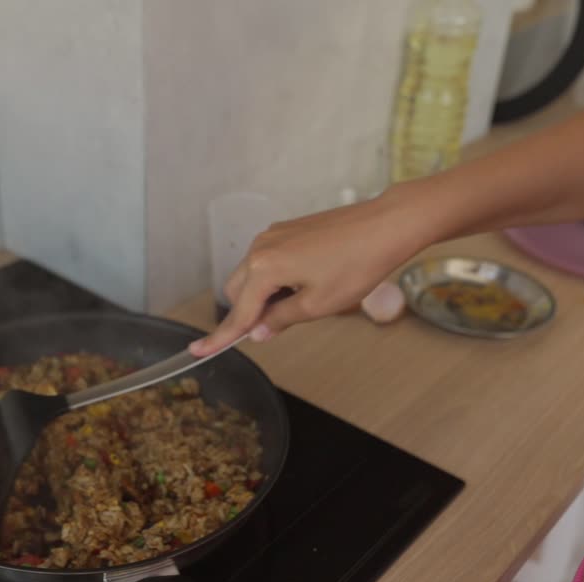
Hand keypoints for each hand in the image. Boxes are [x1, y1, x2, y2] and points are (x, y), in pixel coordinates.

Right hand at [189, 188, 430, 355]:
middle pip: (237, 291)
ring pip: (251, 275)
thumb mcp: (318, 305)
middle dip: (249, 313)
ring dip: (264, 295)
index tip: (197, 351)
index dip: (221, 337)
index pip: (238, 312)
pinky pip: (267, 259)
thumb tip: (259, 331)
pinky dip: (275, 278)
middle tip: (280, 326)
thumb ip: (281, 319)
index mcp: (264, 267)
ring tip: (304, 300)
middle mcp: (260, 247)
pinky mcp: (287, 229)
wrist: (385, 226)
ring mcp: (273, 235)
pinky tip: (306, 282)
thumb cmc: (357, 265)